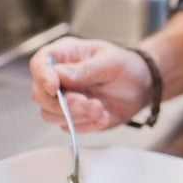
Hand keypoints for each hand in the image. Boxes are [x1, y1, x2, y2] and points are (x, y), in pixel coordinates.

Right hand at [29, 36, 152, 131]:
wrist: (142, 86)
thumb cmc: (126, 66)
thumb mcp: (110, 62)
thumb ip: (85, 70)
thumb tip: (58, 76)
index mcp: (65, 55)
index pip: (40, 63)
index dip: (42, 76)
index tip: (53, 87)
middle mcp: (59, 78)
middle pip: (40, 94)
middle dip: (63, 103)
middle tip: (88, 104)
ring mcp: (64, 99)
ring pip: (50, 114)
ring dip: (75, 116)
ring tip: (100, 109)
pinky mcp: (74, 117)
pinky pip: (69, 127)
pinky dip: (86, 125)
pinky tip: (103, 116)